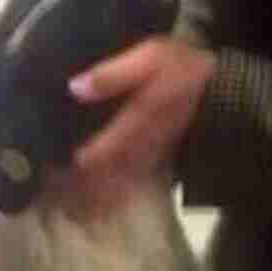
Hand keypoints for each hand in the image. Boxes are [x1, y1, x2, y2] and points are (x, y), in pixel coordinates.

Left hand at [63, 37, 215, 213]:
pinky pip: (134, 183)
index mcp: (133, 124)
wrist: (225, 91)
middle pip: (103, 177)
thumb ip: (113, 74)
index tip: (46, 172)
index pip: (94, 154)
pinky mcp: (160, 160)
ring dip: (96, 199)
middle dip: (79, 191)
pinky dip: (116, 195)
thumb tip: (74, 87)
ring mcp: (151, 157)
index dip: (70, 167)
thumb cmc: (185, 69)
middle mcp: (139, 147)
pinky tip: (102, 203)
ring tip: (72, 213)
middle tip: (52, 202)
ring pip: (118, 185)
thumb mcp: (152, 57)